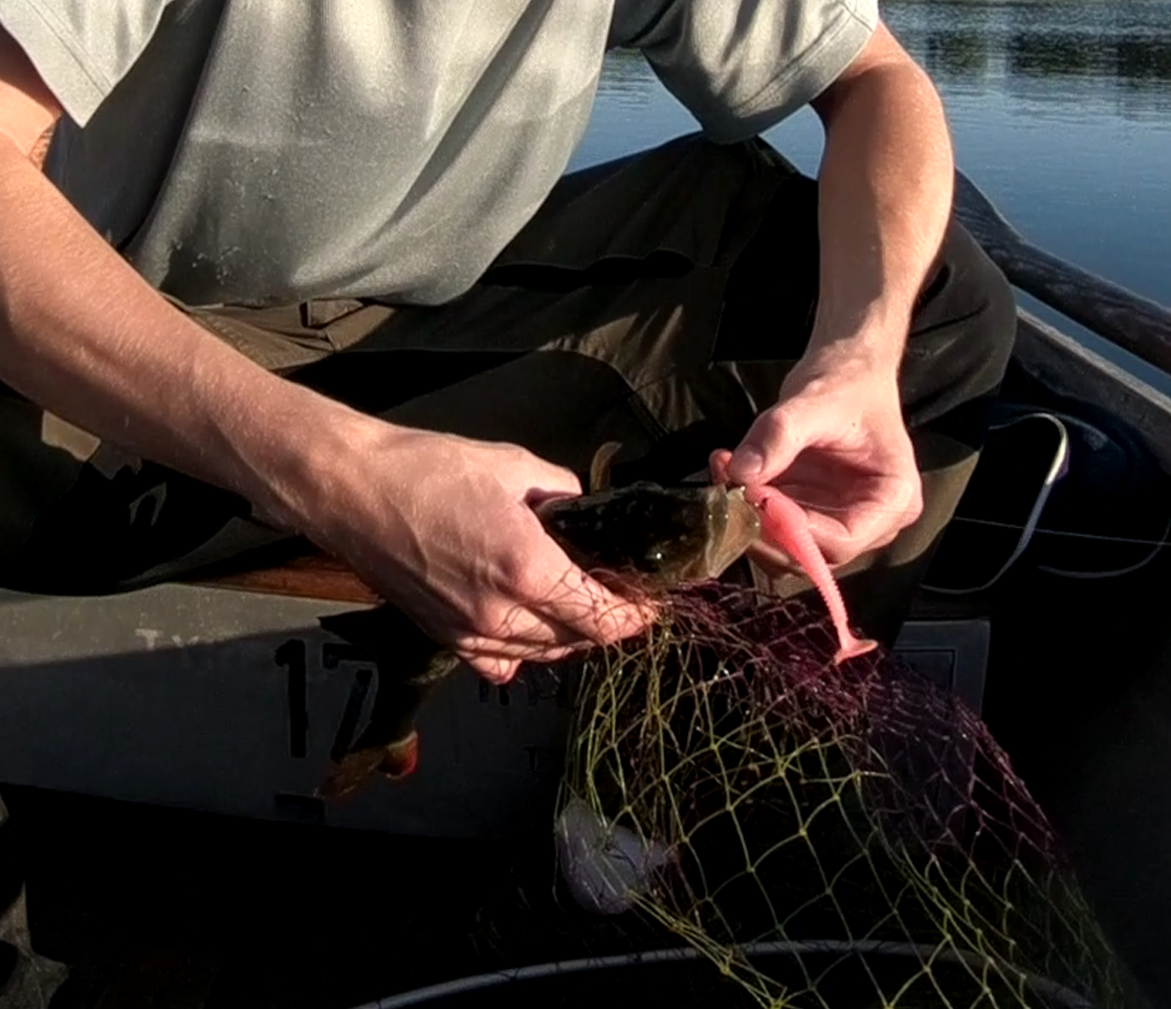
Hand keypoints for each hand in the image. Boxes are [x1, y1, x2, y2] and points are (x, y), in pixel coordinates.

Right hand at [304, 421, 652, 682]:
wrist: (350, 488)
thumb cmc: (427, 467)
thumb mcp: (513, 464)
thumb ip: (560, 494)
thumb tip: (580, 511)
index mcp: (528, 569)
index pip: (601, 616)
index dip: (634, 616)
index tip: (650, 606)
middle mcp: (502, 613)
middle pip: (575, 640)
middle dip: (604, 623)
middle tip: (617, 597)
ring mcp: (468, 631)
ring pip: (540, 655)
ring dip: (567, 638)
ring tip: (577, 608)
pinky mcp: (440, 636)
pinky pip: (497, 662)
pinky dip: (522, 653)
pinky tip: (526, 628)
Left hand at [713, 348, 922, 570]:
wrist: (846, 369)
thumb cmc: (848, 384)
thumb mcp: (816, 402)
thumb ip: (780, 436)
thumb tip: (741, 472)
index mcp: (893, 502)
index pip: (841, 543)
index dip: (793, 530)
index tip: (755, 496)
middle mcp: (868, 523)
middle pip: (808, 554)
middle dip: (762, 527)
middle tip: (729, 487)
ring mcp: (835, 520)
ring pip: (782, 545)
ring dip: (746, 516)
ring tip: (724, 466)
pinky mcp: (805, 512)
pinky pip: (769, 524)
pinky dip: (743, 501)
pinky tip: (726, 464)